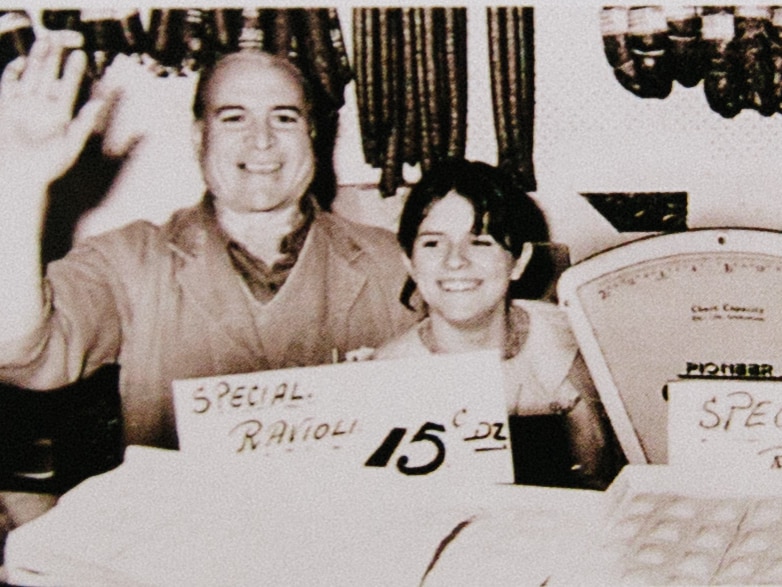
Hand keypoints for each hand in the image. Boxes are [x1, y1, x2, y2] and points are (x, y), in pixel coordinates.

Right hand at [0, 31, 110, 187]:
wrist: (17, 175)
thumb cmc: (46, 166)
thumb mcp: (70, 144)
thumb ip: (84, 123)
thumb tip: (100, 105)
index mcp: (60, 116)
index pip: (68, 88)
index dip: (74, 71)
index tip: (81, 54)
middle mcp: (42, 108)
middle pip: (49, 76)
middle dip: (54, 58)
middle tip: (60, 38)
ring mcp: (23, 106)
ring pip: (30, 75)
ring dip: (36, 58)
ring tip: (44, 40)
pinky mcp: (5, 107)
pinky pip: (8, 84)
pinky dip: (12, 72)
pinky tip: (20, 61)